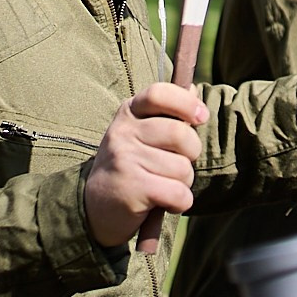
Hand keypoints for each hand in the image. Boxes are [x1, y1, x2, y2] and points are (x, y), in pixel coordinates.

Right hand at [85, 83, 206, 247]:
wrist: (95, 207)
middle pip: (181, 134)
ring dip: (183, 183)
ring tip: (163, 185)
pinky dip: (180, 202)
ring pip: (183, 169)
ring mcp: (125, 160)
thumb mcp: (140, 133)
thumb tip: (194, 90)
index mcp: (128, 113)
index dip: (186, 103)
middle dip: (191, 153)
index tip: (201, 117)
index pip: (159, 94)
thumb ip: (167, 114)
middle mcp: (123, 132)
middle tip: (177, 164)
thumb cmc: (130, 166)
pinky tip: (164, 202)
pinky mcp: (131, 188)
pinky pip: (179, 193)